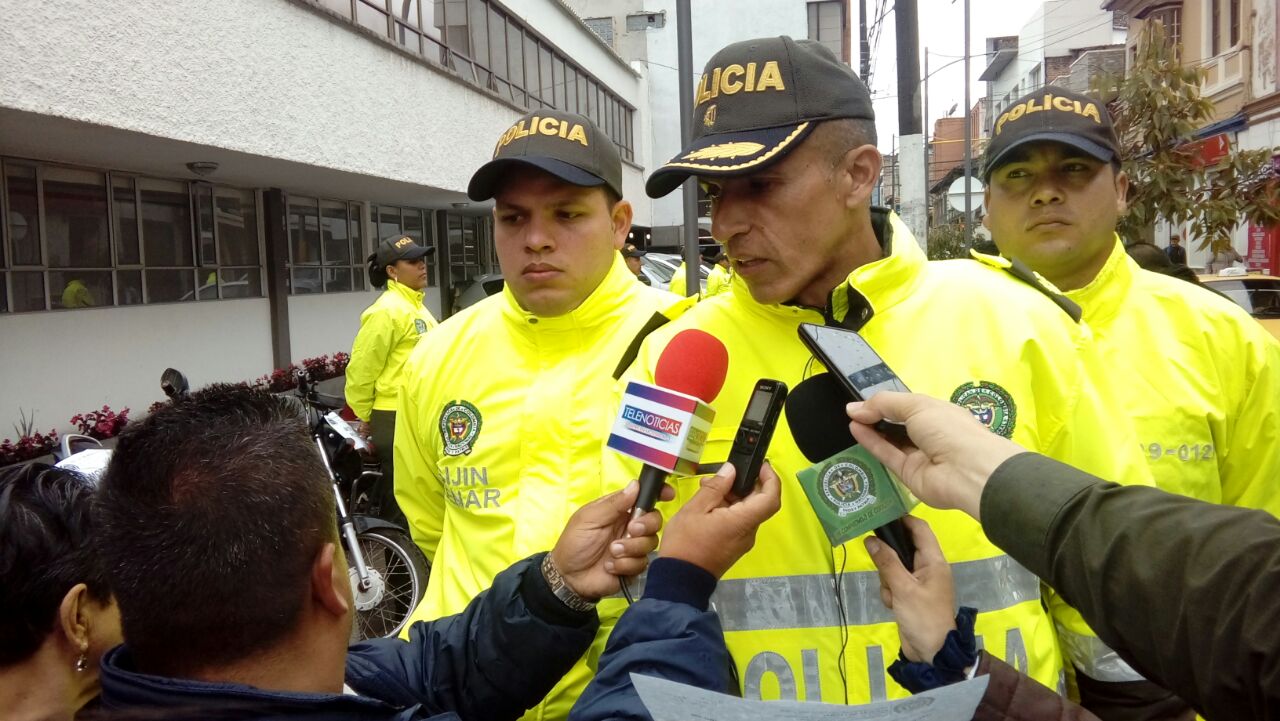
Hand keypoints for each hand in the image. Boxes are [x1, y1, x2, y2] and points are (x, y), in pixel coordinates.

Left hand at [551, 481, 672, 600]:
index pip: (643, 498)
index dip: (658, 493)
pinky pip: (642, 563)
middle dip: (647, 524)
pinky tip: (610, 566)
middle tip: (631, 530)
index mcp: (619, 510)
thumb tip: (635, 484)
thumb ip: (613, 503)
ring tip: (612, 552)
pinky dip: (625, 565)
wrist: (568, 577)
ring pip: (651, 543)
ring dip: (631, 548)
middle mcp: (630, 527)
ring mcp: (633, 547)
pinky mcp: (633, 566)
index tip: (668, 494)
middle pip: (655, 520)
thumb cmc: (575, 542)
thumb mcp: (590, 518)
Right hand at [659, 463, 781, 578]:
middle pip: (759, 503)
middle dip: (746, 484)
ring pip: (747, 511)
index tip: (761, 465)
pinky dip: (728, 508)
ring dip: (734, 496)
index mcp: (742, 521)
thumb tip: (731, 470)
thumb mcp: (694, 509)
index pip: (771, 498)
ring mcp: (742, 541)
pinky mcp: (734, 545)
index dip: (771, 478)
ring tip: (709, 487)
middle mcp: (748, 532)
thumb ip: (715, 488)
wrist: (680, 579)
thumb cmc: (686, 544)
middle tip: (726, 473)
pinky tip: (709, 503)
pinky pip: (738, 521)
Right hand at [846, 391, 1025, 520]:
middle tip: (854, 410)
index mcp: (938, 414)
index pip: (908, 407)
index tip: (865, 400)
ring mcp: (919, 456)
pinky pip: (887, 456)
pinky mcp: (909, 475)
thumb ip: (884, 403)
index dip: (887, 403)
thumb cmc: (950, 430)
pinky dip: (871, 443)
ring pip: (890, 441)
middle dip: (877, 416)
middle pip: (897, 425)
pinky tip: (856, 430)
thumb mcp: (917, 405)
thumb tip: (854, 407)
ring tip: (851, 418)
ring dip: (871, 429)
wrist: (968, 471)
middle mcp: (929, 435)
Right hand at [864, 515, 955, 661]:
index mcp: (934, 561)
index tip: (881, 514)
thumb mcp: (903, 588)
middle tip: (879, 565)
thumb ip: (886, 562)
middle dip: (888, 558)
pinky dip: (890, 592)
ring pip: (894, 567)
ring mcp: (919, 582)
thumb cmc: (923, 616)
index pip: (920, 529)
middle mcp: (928, 568)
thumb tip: (870, 539)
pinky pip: (894, 583)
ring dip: (888, 580)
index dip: (903, 519)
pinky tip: (893, 605)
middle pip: (902, 548)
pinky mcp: (910, 595)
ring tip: (892, 595)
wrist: (932, 652)